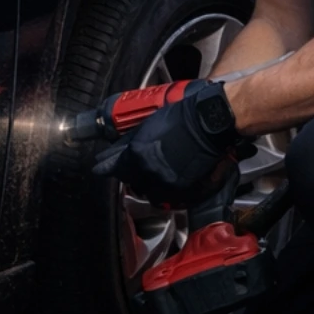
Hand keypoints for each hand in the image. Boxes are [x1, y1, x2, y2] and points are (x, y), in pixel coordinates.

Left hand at [92, 78, 240, 204]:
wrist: (211, 122)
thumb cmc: (184, 116)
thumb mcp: (149, 124)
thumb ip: (130, 141)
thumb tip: (117, 150)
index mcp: (137, 155)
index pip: (113, 168)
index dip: (107, 167)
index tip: (102, 167)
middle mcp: (149, 173)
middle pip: (132, 182)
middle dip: (132, 175)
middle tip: (138, 167)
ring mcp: (167, 183)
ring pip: (149, 192)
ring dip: (150, 185)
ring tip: (157, 175)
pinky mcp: (185, 190)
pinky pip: (169, 197)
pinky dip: (168, 191)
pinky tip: (171, 181)